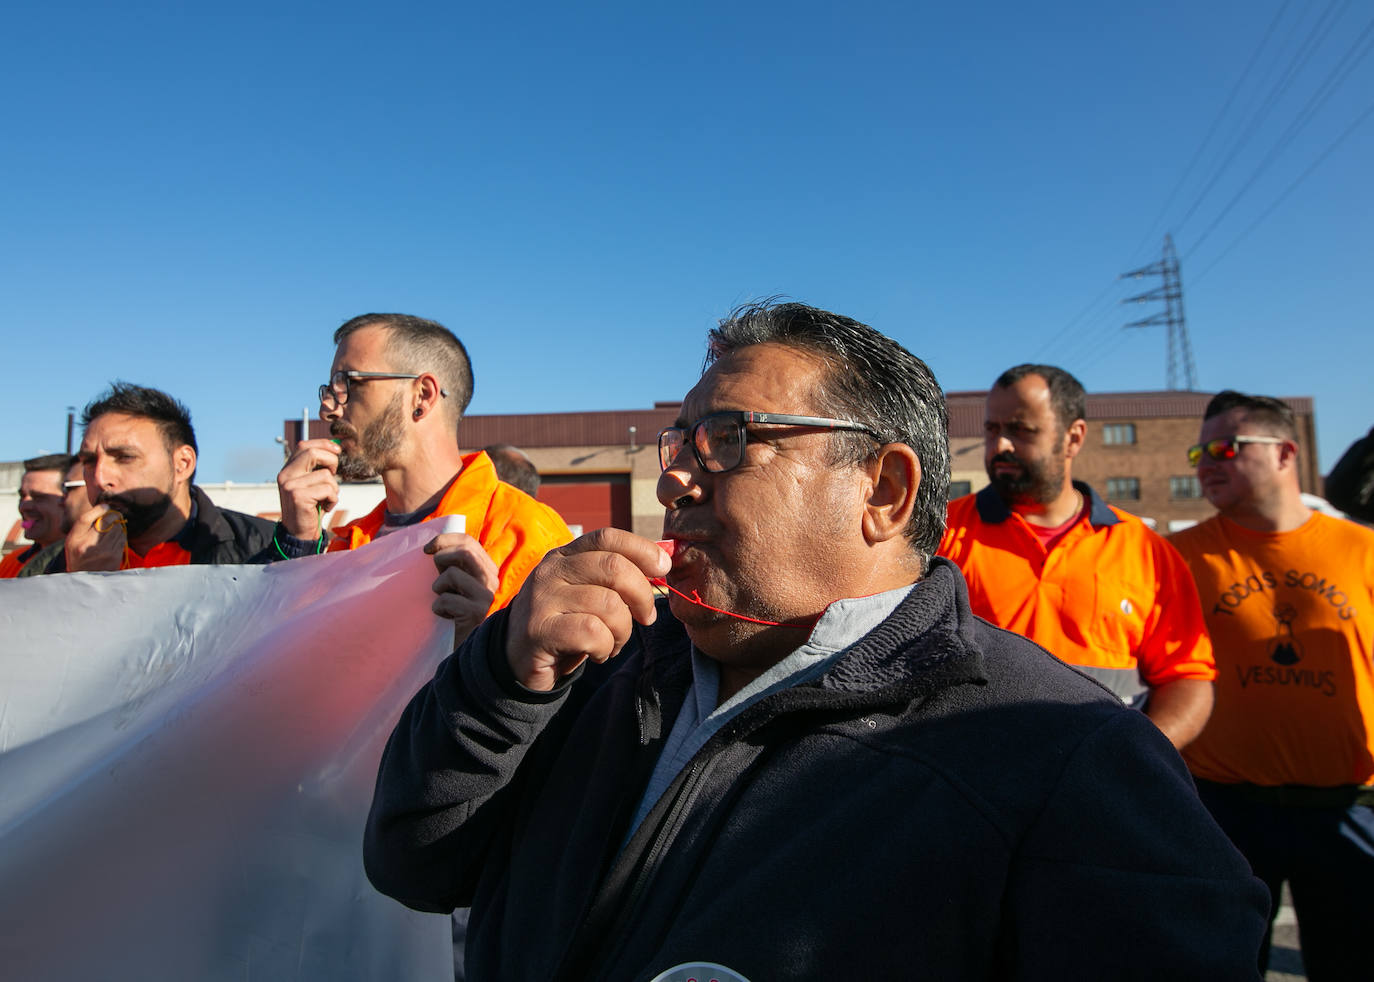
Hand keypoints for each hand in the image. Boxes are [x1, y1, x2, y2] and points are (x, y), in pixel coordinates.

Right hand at [66, 504, 127, 571]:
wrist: (86, 578)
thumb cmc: (79, 555)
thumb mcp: (73, 541)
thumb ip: (83, 526)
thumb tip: (103, 508)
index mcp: (73, 540)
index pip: (85, 519)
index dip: (97, 509)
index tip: (105, 505)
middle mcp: (87, 546)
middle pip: (105, 521)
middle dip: (112, 515)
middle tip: (113, 514)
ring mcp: (103, 552)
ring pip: (117, 528)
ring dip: (117, 525)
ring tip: (112, 529)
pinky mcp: (114, 556)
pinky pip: (122, 538)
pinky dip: (121, 534)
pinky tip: (115, 537)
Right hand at [276, 439, 340, 538]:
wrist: (300, 534)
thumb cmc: (311, 508)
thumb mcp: (312, 484)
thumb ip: (317, 468)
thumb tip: (335, 447)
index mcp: (288, 469)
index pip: (304, 445)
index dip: (323, 444)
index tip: (337, 450)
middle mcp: (285, 475)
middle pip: (312, 453)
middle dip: (331, 461)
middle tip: (334, 474)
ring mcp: (290, 485)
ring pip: (326, 475)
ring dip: (334, 488)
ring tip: (326, 499)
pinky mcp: (298, 497)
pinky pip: (327, 489)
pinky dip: (333, 499)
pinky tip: (325, 507)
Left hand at [425, 532, 499, 640]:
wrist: (461, 647)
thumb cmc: (452, 612)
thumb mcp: (453, 583)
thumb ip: (450, 564)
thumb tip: (432, 547)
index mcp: (486, 569)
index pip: (468, 542)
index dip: (445, 539)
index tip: (426, 549)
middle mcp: (491, 580)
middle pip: (465, 551)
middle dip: (441, 557)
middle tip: (433, 572)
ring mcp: (486, 596)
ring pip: (453, 573)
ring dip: (438, 587)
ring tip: (442, 602)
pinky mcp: (477, 613)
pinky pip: (445, 599)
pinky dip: (437, 607)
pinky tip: (445, 617)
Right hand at [504, 528, 669, 691]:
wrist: (518, 660)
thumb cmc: (566, 623)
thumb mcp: (588, 592)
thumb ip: (616, 576)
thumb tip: (664, 559)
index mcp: (565, 555)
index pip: (608, 537)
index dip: (642, 549)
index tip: (664, 568)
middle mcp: (551, 570)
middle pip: (614, 568)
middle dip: (642, 595)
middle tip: (646, 617)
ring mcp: (542, 599)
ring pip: (609, 605)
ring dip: (623, 631)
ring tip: (613, 642)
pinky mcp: (539, 630)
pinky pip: (592, 634)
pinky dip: (605, 647)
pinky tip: (597, 653)